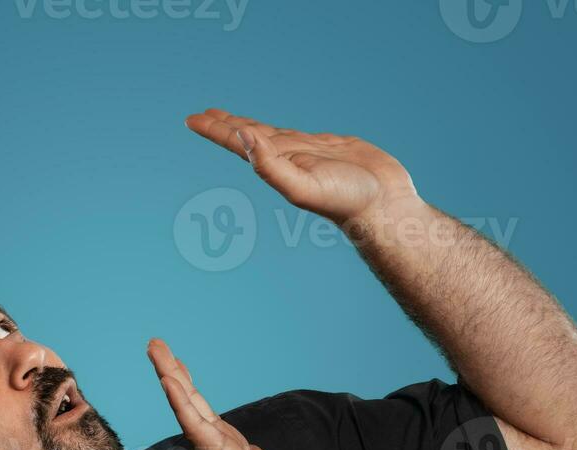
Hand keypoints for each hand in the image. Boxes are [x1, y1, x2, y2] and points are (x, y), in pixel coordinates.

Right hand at [147, 338, 292, 449]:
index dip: (189, 389)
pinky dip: (182, 401)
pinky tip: (170, 380)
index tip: (176, 368)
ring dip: (173, 375)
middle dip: (173, 371)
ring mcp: (214, 449)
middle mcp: (214, 446)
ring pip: (190, 405)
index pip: (204, 413)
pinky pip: (197, 423)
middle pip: (191, 401)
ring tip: (156, 349)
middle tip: (155, 345)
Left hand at [185, 108, 419, 226]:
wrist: (385, 207)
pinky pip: (301, 134)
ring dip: (252, 127)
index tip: (192, 119)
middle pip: (251, 136)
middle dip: (227, 125)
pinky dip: (283, 130)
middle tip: (204, 114)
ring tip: (234, 120)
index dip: (216, 130)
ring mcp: (311, 153)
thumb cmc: (346, 201)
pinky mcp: (333, 148)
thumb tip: (242, 137)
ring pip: (273, 134)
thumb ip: (269, 165)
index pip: (239, 142)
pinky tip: (277, 132)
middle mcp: (290, 158)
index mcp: (277, 166)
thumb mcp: (301, 185)